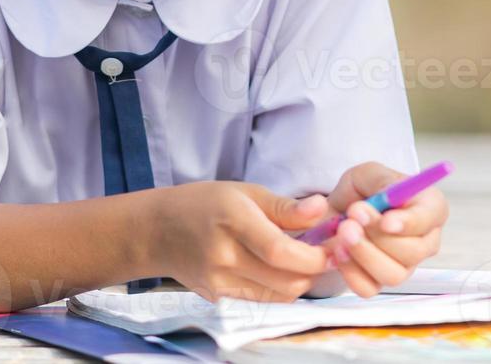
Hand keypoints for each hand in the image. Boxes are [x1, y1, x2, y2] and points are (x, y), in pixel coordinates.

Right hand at [151, 181, 331, 302]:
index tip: (334, 246)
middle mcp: (224, 256)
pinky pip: (264, 298)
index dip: (314, 256)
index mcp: (232, 221)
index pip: (280, 251)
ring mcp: (220, 283)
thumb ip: (285, 207)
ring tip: (306, 257)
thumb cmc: (204, 204)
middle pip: (286, 280)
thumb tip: (322, 209)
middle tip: (328, 251)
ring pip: (280, 295)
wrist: (157, 232)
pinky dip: (282, 286)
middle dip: (316, 270)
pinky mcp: (220, 298)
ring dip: (302, 279)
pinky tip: (283, 267)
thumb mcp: (244, 192)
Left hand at [319, 162, 446, 297]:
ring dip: (363, 254)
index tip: (386, 221)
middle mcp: (424, 241)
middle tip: (352, 217)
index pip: (430, 218)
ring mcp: (404, 266)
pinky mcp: (380, 282)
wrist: (339, 210)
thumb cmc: (363, 190)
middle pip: (412, 251)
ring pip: (393, 274)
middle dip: (377, 236)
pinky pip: (369, 288)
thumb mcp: (371, 173)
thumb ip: (382, 182)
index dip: (409, 222)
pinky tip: (338, 252)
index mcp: (429, 207)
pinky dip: (350, 272)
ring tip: (342, 231)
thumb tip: (387, 198)